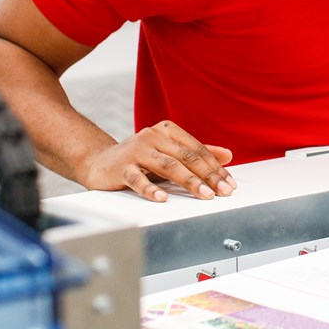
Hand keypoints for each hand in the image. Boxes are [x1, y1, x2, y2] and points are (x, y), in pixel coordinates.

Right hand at [76, 120, 235, 202]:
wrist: (99, 162)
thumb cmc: (139, 159)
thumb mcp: (169, 153)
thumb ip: (196, 154)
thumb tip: (228, 155)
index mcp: (167, 130)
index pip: (196, 149)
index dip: (215, 167)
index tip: (229, 183)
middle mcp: (152, 137)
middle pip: (186, 157)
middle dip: (207, 175)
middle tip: (222, 191)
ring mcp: (136, 151)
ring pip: (167, 166)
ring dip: (189, 182)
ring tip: (204, 195)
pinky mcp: (121, 167)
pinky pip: (137, 178)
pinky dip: (151, 189)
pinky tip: (162, 198)